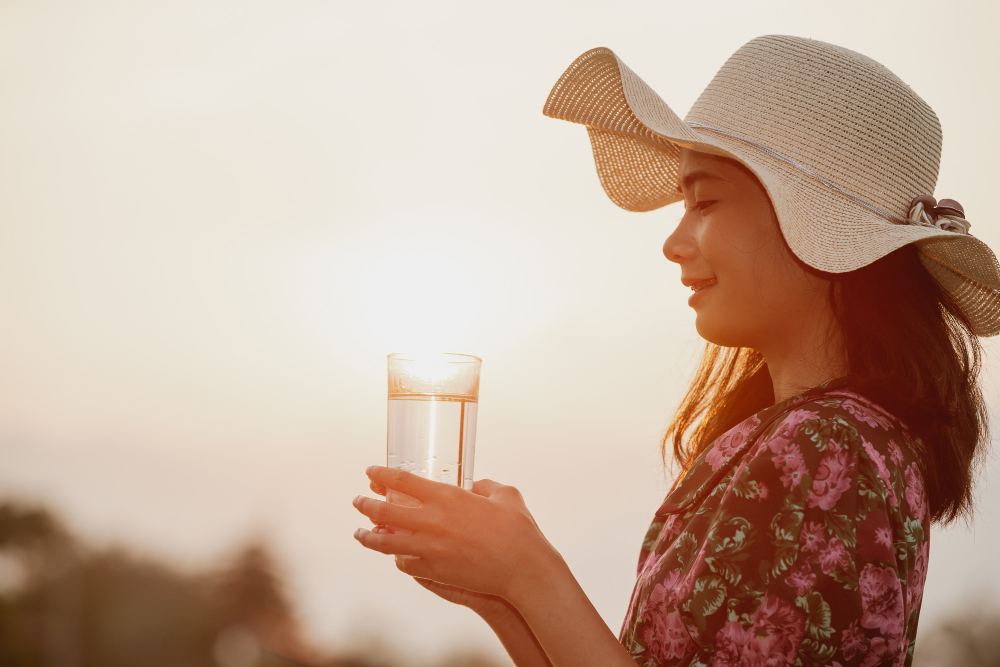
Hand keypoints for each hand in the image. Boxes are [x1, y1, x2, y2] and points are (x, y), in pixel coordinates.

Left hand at [366, 477, 511, 619]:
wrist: (522, 567)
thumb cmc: (518, 529)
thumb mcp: (505, 495)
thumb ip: (487, 486)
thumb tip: (477, 486)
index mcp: (446, 496)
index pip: (401, 480)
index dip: (381, 475)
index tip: (370, 472)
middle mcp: (432, 520)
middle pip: (384, 510)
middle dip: (365, 504)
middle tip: (357, 501)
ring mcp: (429, 547)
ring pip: (385, 541)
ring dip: (368, 536)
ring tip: (359, 533)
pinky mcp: (433, 570)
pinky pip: (404, 563)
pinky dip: (396, 557)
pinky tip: (392, 555)